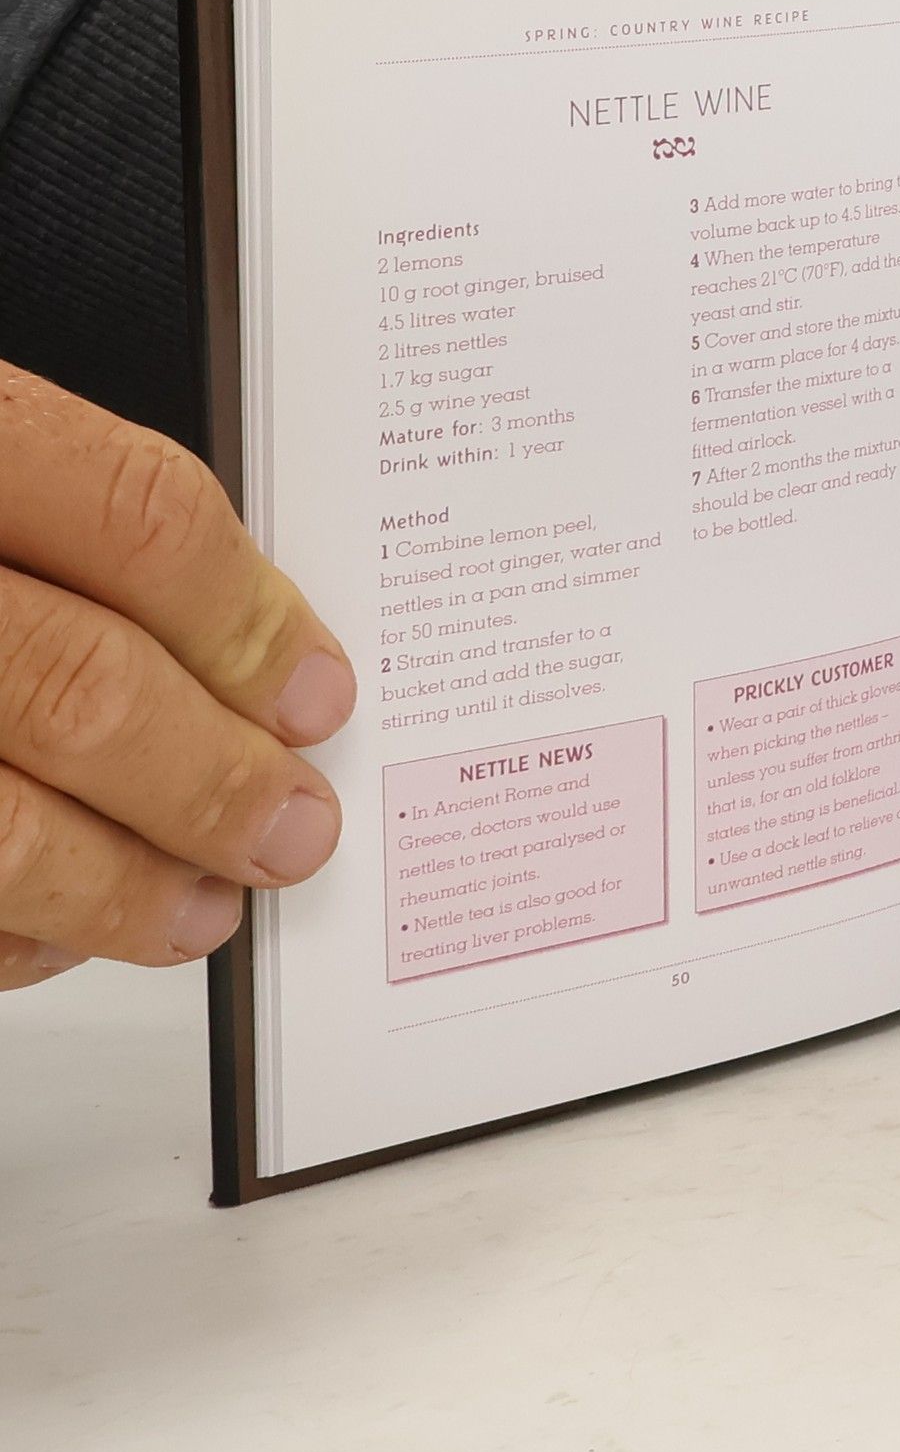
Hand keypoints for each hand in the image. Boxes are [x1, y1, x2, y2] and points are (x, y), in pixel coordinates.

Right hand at [0, 366, 354, 990]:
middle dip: (212, 781)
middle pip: (75, 687)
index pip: (134, 515)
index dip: (250, 618)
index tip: (316, 691)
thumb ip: (54, 525)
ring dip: (118, 886)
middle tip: (293, 830)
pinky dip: (0, 936)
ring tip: (201, 906)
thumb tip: (240, 643)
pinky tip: (53, 929)